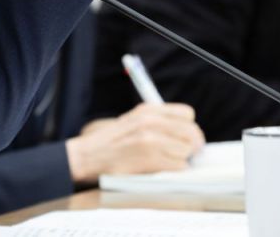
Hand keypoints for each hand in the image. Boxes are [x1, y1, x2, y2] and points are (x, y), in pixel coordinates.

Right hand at [65, 103, 204, 182]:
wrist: (88, 155)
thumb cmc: (112, 141)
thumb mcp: (133, 120)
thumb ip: (158, 121)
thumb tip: (189, 133)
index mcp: (148, 110)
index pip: (187, 114)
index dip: (189, 127)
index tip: (184, 137)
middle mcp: (151, 121)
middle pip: (191, 133)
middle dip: (191, 146)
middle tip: (186, 154)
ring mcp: (150, 140)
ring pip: (187, 150)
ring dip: (181, 159)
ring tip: (166, 161)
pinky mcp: (149, 159)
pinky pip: (179, 166)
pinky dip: (174, 170)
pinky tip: (161, 168)